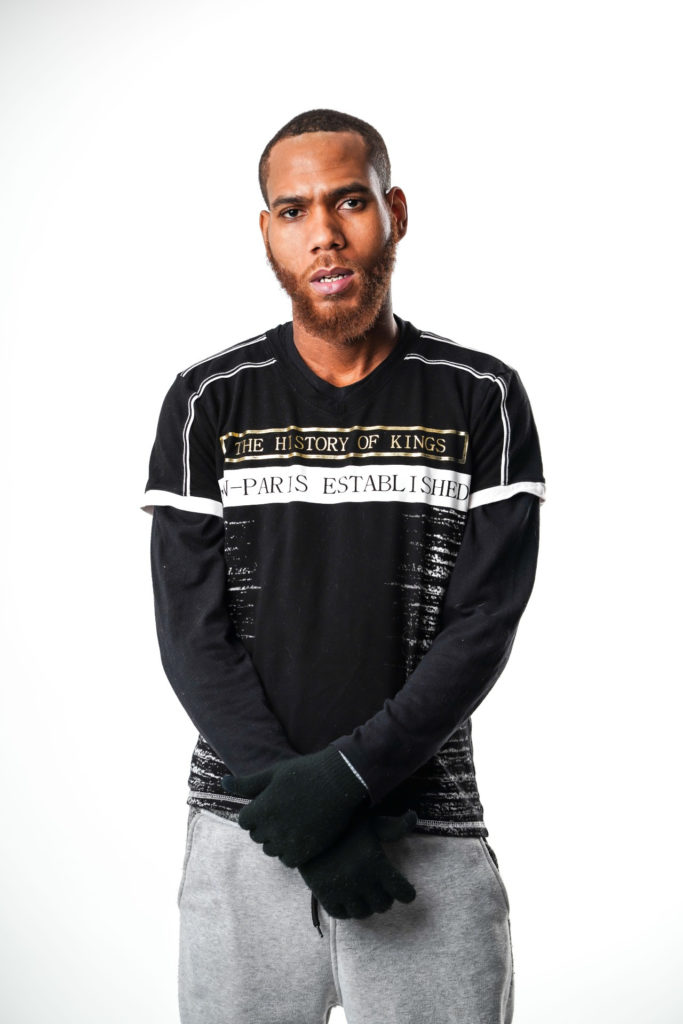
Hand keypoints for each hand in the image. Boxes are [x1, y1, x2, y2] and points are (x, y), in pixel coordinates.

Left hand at [220, 746, 368, 867]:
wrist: (340, 780)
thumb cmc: (305, 772)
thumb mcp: (273, 773)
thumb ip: (247, 783)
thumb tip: (223, 781)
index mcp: (262, 808)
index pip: (244, 822)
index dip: (254, 813)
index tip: (268, 804)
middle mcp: (272, 828)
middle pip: (256, 837)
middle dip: (265, 826)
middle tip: (283, 812)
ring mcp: (289, 841)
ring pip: (271, 850)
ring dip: (277, 840)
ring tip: (292, 823)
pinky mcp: (306, 850)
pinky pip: (288, 861)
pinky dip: (291, 852)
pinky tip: (300, 835)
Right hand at [299, 806, 418, 918]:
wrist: (307, 827)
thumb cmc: (344, 824)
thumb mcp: (371, 822)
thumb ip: (393, 827)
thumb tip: (414, 816)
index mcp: (376, 862)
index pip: (403, 892)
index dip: (406, 893)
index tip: (405, 891)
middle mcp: (361, 880)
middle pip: (383, 905)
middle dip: (385, 898)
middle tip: (382, 891)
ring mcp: (342, 890)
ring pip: (363, 913)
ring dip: (367, 906)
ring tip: (365, 896)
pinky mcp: (324, 895)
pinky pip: (342, 915)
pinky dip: (347, 910)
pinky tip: (348, 899)